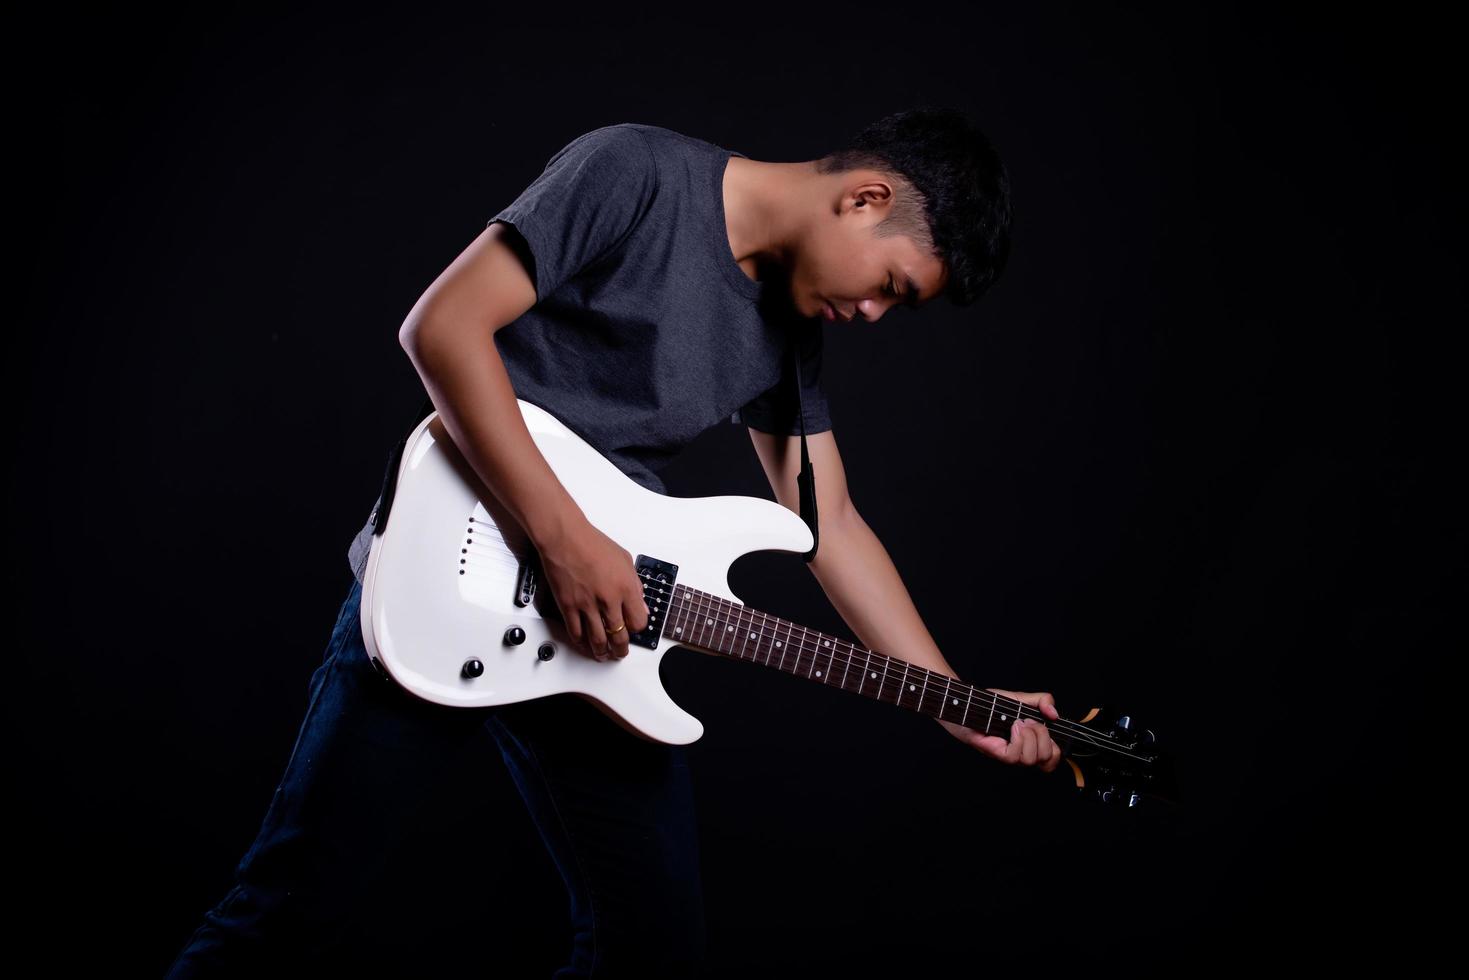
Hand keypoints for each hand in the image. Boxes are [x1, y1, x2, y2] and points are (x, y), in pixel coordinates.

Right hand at [534, 517, 649, 660]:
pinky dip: (581, 643)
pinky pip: (576, 633)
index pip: (638, 622)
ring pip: (597, 640)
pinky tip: (584, 645)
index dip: (636, 629)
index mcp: (626, 588)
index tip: (633, 630)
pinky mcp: (568, 607)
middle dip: (620, 649)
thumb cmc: (592, 543)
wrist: (565, 537)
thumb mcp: (625, 560)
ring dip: (602, 652)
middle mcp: (608, 600)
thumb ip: (635, 585)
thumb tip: (640, 605)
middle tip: (620, 652)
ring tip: (604, 655)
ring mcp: (587, 605)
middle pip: (618, 636)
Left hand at [937, 688, 1060, 772]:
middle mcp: (1021, 752)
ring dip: (1029, 736)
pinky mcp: (996, 753)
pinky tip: (1012, 726)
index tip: (1046, 727)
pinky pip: (1014, 756)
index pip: (1052, 761)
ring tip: (1017, 723)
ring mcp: (1009, 755)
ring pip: (1031, 759)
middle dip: (1044, 736)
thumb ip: (1043, 701)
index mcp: (1031, 744)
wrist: (968, 704)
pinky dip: (1018, 739)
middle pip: (1047, 759)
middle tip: (1029, 722)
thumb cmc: (991, 705)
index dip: (1056, 749)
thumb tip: (1055, 715)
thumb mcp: (1022, 699)